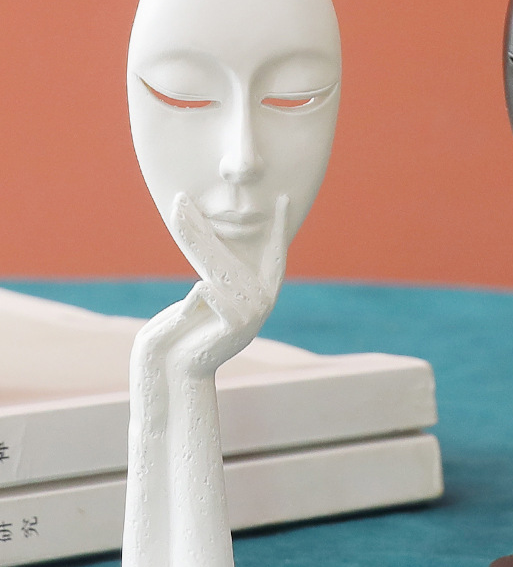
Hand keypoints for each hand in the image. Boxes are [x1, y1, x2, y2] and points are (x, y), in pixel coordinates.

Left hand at [169, 192, 289, 333]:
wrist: (180, 367)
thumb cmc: (190, 330)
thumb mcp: (209, 293)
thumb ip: (219, 269)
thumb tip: (208, 228)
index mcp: (263, 294)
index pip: (275, 254)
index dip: (279, 228)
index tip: (284, 200)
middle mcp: (264, 303)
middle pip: (229, 256)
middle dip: (202, 226)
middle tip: (181, 199)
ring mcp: (253, 314)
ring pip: (217, 269)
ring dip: (191, 240)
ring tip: (175, 212)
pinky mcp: (236, 324)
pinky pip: (208, 292)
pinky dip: (192, 301)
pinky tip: (187, 314)